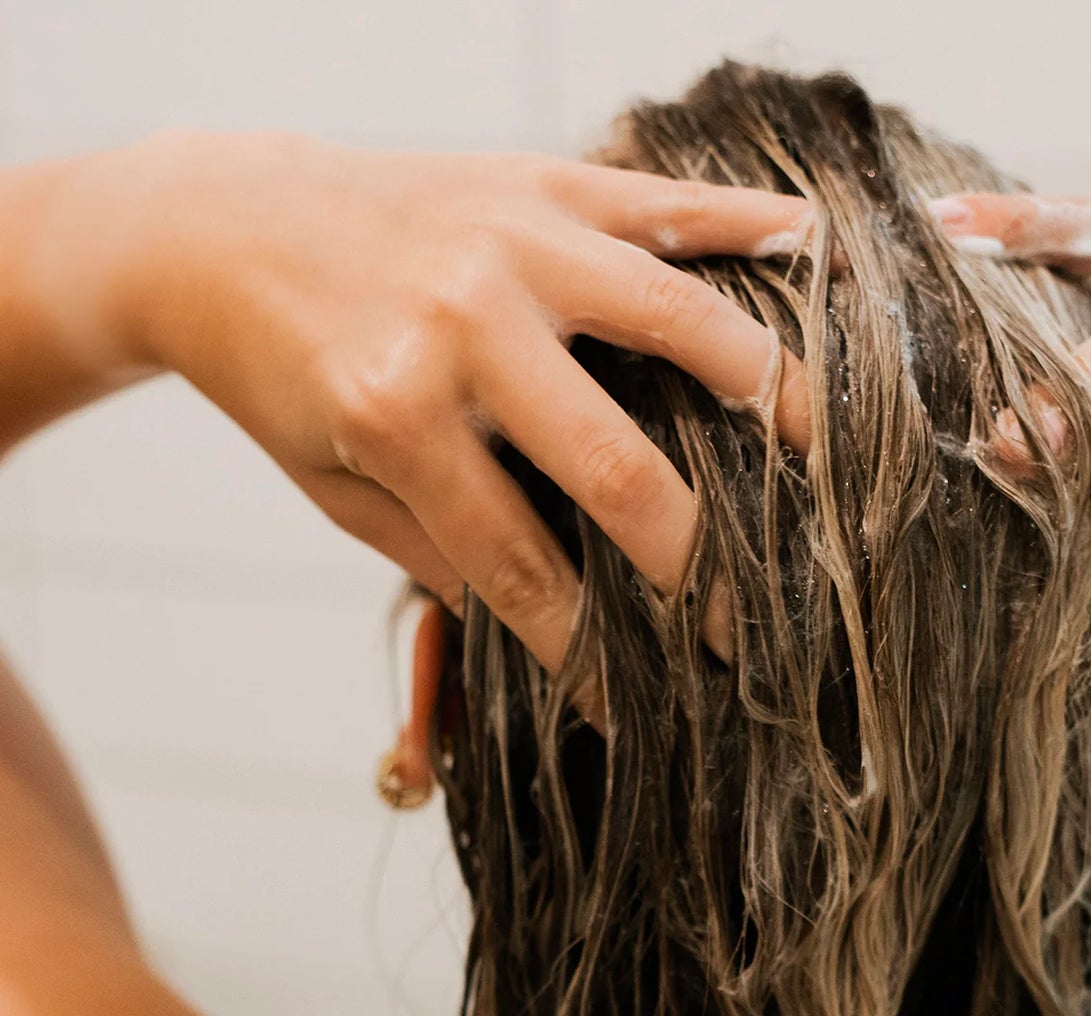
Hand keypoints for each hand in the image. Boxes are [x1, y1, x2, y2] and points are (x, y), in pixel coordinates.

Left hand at [73, 132, 812, 670]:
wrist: (221, 223)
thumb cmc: (282, 370)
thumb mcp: (334, 487)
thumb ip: (439, 553)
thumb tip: (552, 621)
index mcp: (394, 414)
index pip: (518, 565)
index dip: (582, 651)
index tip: (629, 704)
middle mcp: (462, 322)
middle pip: (617, 466)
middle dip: (693, 569)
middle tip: (739, 628)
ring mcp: (513, 241)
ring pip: (680, 322)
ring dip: (764, 400)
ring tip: (815, 462)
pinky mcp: (541, 183)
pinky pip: (670, 203)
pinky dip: (752, 229)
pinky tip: (815, 258)